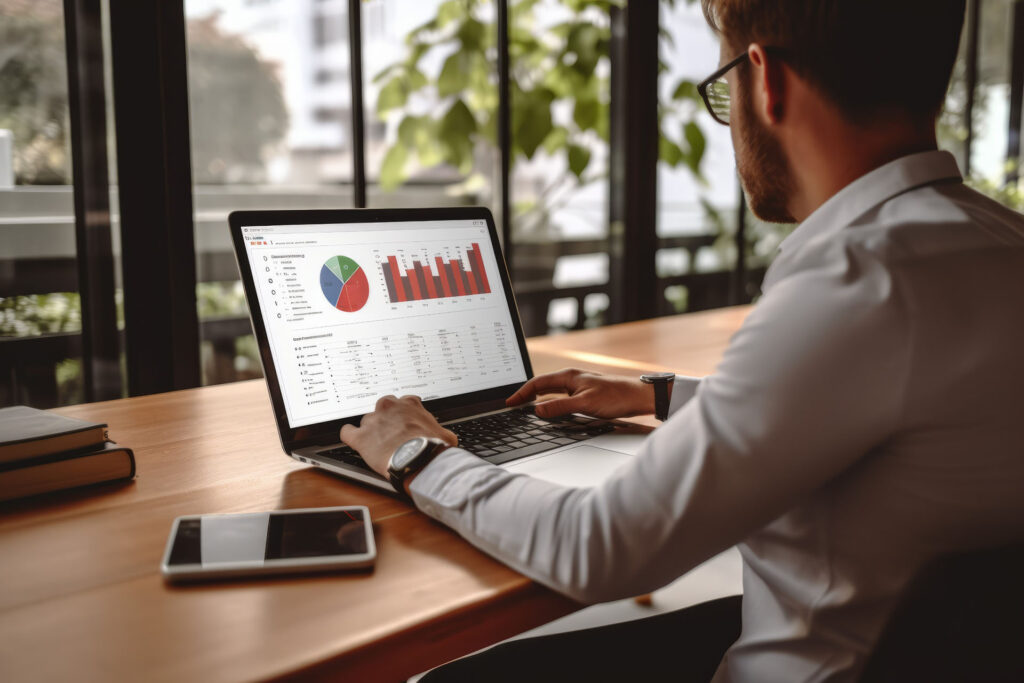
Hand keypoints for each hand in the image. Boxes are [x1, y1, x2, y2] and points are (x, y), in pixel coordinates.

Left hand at [340, 395, 456, 477]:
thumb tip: (448, 439)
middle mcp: (389, 407)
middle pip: (382, 409)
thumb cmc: (432, 447)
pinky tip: (354, 439)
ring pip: (367, 421)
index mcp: (410, 404)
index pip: (402, 403)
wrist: (419, 459)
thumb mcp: (444, 435)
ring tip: (377, 444)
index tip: (404, 423)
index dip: (402, 415)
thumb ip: (441, 432)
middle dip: (386, 420)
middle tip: (392, 433)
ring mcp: (373, 421)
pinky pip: (347, 432)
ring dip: (371, 431)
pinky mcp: (361, 437)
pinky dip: (349, 435)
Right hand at [506, 368, 659, 418]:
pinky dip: (549, 402)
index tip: (509, 403)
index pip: (537, 383)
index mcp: (569, 376)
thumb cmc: (616, 397)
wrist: (640, 397)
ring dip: (537, 398)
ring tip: (525, 408)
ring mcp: (579, 386)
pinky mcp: (585, 394)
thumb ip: (560, 407)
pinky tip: (550, 410)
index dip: (521, 393)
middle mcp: (572, 378)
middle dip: (526, 395)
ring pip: (551, 391)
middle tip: (513, 406)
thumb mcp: (584, 404)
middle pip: (542, 386)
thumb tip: (537, 411)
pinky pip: (560, 397)